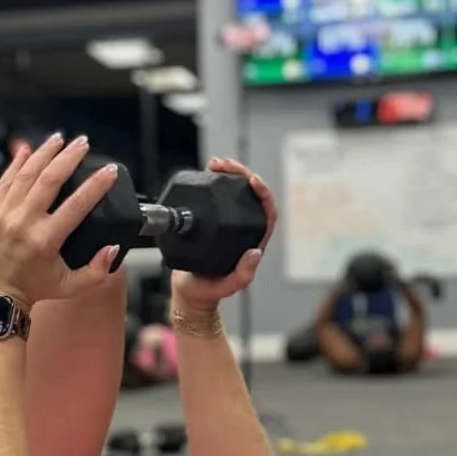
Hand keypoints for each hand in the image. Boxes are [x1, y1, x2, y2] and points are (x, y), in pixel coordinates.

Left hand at [0, 135, 122, 307]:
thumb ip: (97, 271)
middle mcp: (23, 223)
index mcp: (45, 240)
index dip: (96, 185)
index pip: (76, 205)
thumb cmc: (34, 289)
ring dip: (44, 153)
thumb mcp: (71, 287)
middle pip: (49, 179)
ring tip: (59, 139)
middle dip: (69, 157)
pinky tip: (28, 149)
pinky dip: (17, 163)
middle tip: (83, 143)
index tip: (110, 171)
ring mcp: (4, 215)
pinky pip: (5, 181)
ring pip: (26, 174)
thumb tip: (112, 248)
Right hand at [171, 158, 277, 314]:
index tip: (252, 181)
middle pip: (252, 195)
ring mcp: (230, 223)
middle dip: (242, 175)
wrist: (188, 292)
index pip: (267, 212)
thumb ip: (242, 274)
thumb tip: (256, 252)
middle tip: (225, 165)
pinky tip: (208, 171)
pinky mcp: (214, 219)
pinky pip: (220, 195)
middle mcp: (245, 229)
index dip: (263, 194)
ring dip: (229, 174)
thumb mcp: (227, 287)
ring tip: (215, 164)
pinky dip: (216, 180)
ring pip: (237, 191)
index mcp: (254, 241)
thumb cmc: (209, 291)